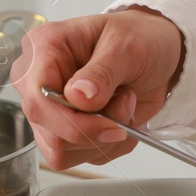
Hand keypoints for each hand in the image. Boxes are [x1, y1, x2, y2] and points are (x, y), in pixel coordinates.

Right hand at [11, 7, 183, 170]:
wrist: (156, 52)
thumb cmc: (138, 37)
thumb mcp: (127, 46)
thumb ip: (102, 72)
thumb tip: (77, 96)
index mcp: (43, 49)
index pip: (39, 100)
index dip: (73, 122)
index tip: (110, 123)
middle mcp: (38, 82)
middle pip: (52, 134)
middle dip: (97, 130)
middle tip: (125, 102)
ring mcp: (50, 110)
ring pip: (63, 152)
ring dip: (106, 139)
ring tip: (124, 104)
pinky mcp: (66, 131)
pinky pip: (82, 157)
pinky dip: (111, 146)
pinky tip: (121, 119)